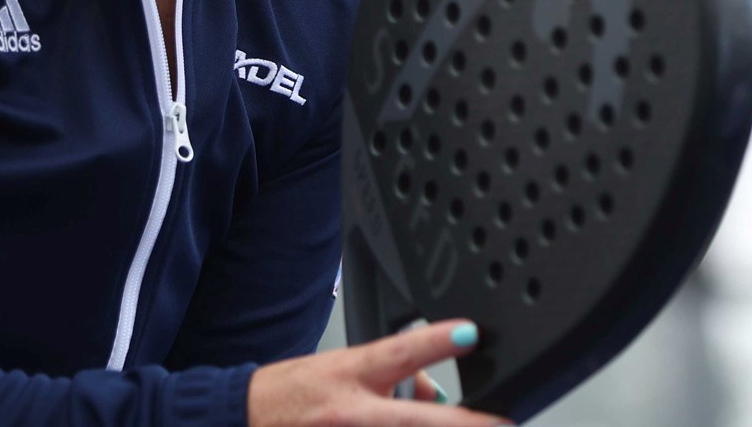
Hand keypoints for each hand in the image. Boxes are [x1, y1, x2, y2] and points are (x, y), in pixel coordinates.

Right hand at [246, 320, 512, 425]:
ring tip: (445, 416)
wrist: (246, 419)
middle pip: (418, 419)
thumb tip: (430, 392)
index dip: (437, 341)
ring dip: (439, 424)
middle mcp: (353, 413)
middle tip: (504, 423)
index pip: (399, 352)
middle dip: (466, 423)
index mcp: (349, 375)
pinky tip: (403, 419)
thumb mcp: (340, 366)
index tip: (469, 333)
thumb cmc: (292, 394)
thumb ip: (388, 373)